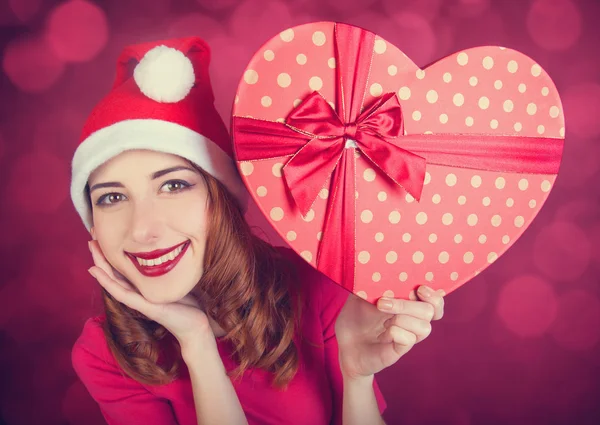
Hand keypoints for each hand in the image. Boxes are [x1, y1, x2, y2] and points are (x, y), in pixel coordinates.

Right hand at [87, 240, 213, 348]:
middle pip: (114, 272)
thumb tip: (170, 249)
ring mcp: (138, 300)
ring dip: (100, 263)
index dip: (113, 253)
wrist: (195, 325)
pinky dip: (108, 282)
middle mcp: (137, 293)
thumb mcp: (175, 281)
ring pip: (113, 280)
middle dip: (102, 254)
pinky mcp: (144, 307)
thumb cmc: (186, 303)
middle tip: (92, 235)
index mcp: (143, 286)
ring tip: (92, 247)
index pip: (123, 268)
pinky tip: (97, 272)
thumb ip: (167, 271)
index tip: (105, 235)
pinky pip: (122, 293)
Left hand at [335, 286, 444, 381]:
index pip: (435, 301)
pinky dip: (395, 332)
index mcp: (408, 304)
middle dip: (408, 305)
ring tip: (381, 317)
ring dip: (401, 318)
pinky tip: (382, 333)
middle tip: (382, 302)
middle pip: (431, 311)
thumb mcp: (362, 294)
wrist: (343, 342)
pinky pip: (408, 339)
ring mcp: (407, 336)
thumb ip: (374, 281)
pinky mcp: (399, 350)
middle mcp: (412, 320)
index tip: (419, 288)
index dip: (434, 295)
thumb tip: (380, 267)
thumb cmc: (355, 316)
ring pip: (424, 327)